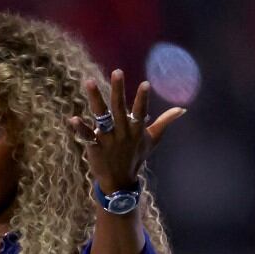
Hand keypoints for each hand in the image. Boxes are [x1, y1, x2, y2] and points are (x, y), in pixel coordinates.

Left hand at [68, 70, 185, 193]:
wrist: (119, 181)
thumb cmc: (136, 157)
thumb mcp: (152, 140)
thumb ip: (165, 122)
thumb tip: (182, 109)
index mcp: (136, 130)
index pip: (141, 112)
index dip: (142, 99)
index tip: (145, 84)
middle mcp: (122, 133)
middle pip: (119, 108)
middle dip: (118, 90)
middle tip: (117, 72)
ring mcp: (107, 139)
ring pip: (101, 116)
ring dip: (95, 99)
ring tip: (89, 82)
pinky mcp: (94, 146)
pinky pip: (86, 136)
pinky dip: (80, 128)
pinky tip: (72, 118)